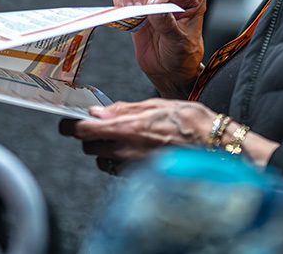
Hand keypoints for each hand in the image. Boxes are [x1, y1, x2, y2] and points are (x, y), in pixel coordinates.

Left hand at [59, 99, 216, 173]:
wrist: (215, 147)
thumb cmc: (192, 123)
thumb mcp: (157, 105)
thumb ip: (124, 109)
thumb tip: (99, 111)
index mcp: (127, 129)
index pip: (84, 132)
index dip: (70, 127)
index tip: (67, 123)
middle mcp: (126, 152)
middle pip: (89, 147)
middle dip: (91, 137)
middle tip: (103, 125)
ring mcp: (133, 168)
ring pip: (103, 161)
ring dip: (105, 150)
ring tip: (123, 138)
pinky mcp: (141, 178)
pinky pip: (119, 170)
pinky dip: (119, 160)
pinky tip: (135, 150)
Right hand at [115, 0, 206, 97]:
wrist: (168, 69)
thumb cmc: (181, 55)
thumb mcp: (179, 42)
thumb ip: (167, 24)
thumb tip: (153, 9)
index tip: (152, 4)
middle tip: (139, 6)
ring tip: (131, 8)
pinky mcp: (136, 4)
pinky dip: (120, 0)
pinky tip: (126, 12)